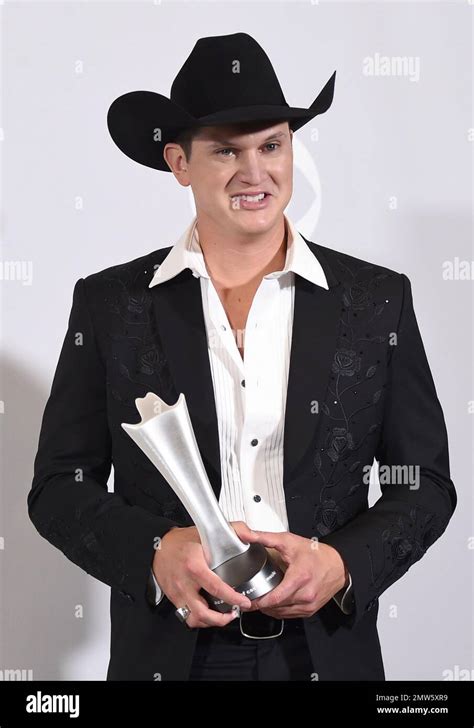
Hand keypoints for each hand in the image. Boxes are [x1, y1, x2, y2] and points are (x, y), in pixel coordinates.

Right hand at [152, 523, 251, 627]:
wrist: (160, 545)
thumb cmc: (183, 540)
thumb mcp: (210, 531)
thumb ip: (236, 530)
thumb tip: (253, 536)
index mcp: (195, 566)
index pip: (216, 588)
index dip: (233, 598)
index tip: (244, 602)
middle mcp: (185, 583)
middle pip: (203, 612)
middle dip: (222, 619)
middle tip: (235, 612)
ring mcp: (178, 593)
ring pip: (194, 619)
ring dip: (211, 622)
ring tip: (224, 617)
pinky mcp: (174, 599)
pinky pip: (187, 616)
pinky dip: (199, 619)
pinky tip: (209, 614)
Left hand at [232, 527, 348, 618]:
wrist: (338, 564)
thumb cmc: (315, 554)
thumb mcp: (288, 541)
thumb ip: (265, 538)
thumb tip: (247, 535)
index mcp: (300, 578)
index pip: (275, 598)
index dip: (259, 601)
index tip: (248, 599)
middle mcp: (306, 595)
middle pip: (276, 607)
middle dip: (261, 604)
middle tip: (250, 598)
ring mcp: (309, 604)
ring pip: (282, 614)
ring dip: (270, 609)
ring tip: (261, 600)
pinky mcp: (311, 610)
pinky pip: (290, 615)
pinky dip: (280, 610)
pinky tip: (275, 602)